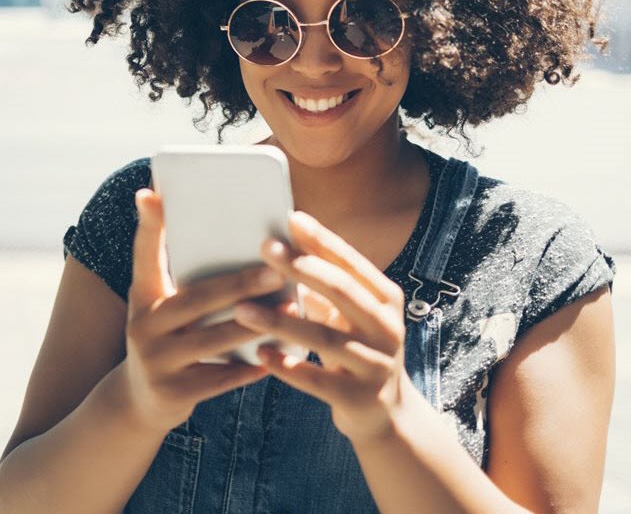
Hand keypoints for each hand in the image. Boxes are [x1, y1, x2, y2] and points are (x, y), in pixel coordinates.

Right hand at [118, 188, 276, 433]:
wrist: (139, 401)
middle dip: (238, 284)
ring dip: (256, 325)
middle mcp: (143, 325)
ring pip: (213, 340)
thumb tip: (237, 244)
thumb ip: (185, 278)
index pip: (143, 255)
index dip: (148, 226)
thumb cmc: (168, 338)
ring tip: (289, 310)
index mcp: (143, 296)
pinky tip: (277, 356)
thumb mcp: (162, 307)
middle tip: (275, 270)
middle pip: (195, 299)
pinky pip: (220, 378)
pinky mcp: (173, 393)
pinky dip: (250, 367)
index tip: (150, 194)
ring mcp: (156, 361)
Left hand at [233, 210, 419, 442]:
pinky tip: (260, 354)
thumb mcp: (349, 315)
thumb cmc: (355, 349)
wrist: (384, 413)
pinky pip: (318, 381)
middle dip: (302, 268)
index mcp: (385, 300)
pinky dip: (287, 368)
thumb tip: (282, 244)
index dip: (322, 240)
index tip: (291, 218)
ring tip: (242, 309)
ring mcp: (376, 365)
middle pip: (342, 292)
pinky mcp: (360, 398)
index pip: (352, 263)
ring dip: (281, 322)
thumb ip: (325, 285)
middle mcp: (387, 328)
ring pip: (325, 339)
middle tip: (264, 248)